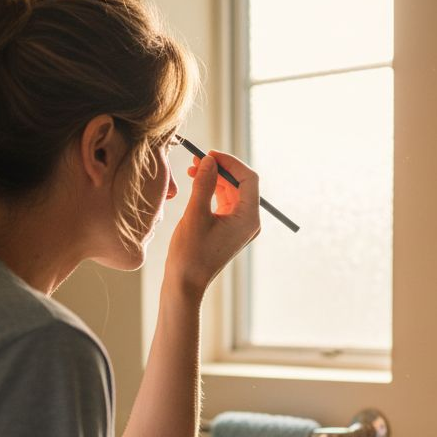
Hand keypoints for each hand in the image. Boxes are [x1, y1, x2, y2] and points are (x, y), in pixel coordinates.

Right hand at [166, 149, 260, 297]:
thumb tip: (209, 160)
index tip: (209, 153)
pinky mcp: (229, 228)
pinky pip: (225, 201)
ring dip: (215, 177)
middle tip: (197, 158)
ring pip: (232, 191)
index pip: (249, 179)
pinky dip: (212, 190)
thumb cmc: (191, 253)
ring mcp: (240, 225)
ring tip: (192, 168)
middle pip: (242, 183)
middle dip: (221, 168)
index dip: (230, 162)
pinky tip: (196, 181)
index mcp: (249, 218)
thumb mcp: (195, 214)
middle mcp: (250, 221)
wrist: (186, 282)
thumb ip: (203, 184)